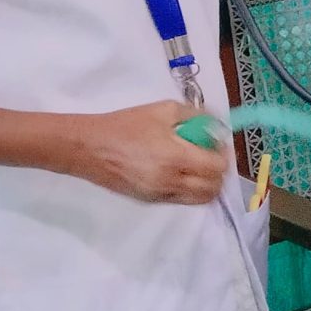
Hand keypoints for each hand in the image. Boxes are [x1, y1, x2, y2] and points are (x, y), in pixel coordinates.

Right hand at [73, 101, 228, 205]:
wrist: (87, 147)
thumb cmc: (125, 125)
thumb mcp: (164, 110)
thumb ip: (197, 116)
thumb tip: (217, 127)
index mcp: (176, 158)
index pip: (217, 167)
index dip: (223, 155)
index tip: (216, 145)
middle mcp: (170, 181)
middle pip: (212, 188)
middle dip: (218, 173)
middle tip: (210, 156)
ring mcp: (159, 194)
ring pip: (199, 199)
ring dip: (206, 184)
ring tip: (196, 166)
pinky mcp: (149, 200)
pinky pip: (181, 200)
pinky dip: (189, 189)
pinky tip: (179, 172)